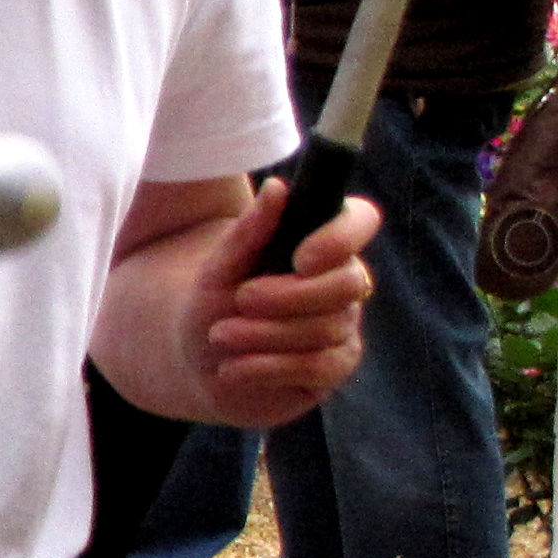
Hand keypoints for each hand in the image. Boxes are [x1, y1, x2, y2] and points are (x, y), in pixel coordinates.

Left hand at [187, 177, 379, 423]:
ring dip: (264, 334)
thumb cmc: (212, 304)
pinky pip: (318, 366)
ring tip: (220, 335)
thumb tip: (278, 188)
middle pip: (347, 283)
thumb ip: (248, 231)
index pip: (361, 220)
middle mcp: (342, 282)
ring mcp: (344, 326)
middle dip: (289, 295)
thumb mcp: (217, 268)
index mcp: (320, 243)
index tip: (301, 258)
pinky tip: (232, 369)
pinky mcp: (335, 367)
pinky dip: (268, 367)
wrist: (196, 361)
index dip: (341, 237)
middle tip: (241, 300)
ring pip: (326, 329)